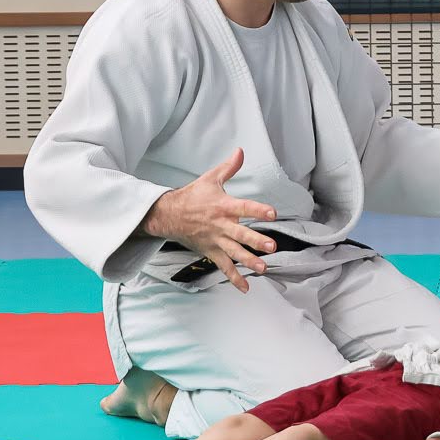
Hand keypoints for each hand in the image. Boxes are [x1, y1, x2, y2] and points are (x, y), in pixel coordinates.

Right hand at [140, 148, 279, 292]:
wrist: (167, 215)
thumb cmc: (192, 196)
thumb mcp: (210, 179)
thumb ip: (229, 168)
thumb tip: (241, 151)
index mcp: (223, 206)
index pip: (243, 207)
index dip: (257, 210)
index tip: (272, 213)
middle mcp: (221, 225)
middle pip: (240, 234)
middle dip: (256, 241)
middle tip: (271, 247)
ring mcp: (216, 240)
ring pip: (234, 253)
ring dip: (248, 261)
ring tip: (263, 268)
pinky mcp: (211, 251)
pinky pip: (224, 267)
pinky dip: (234, 278)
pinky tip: (246, 288)